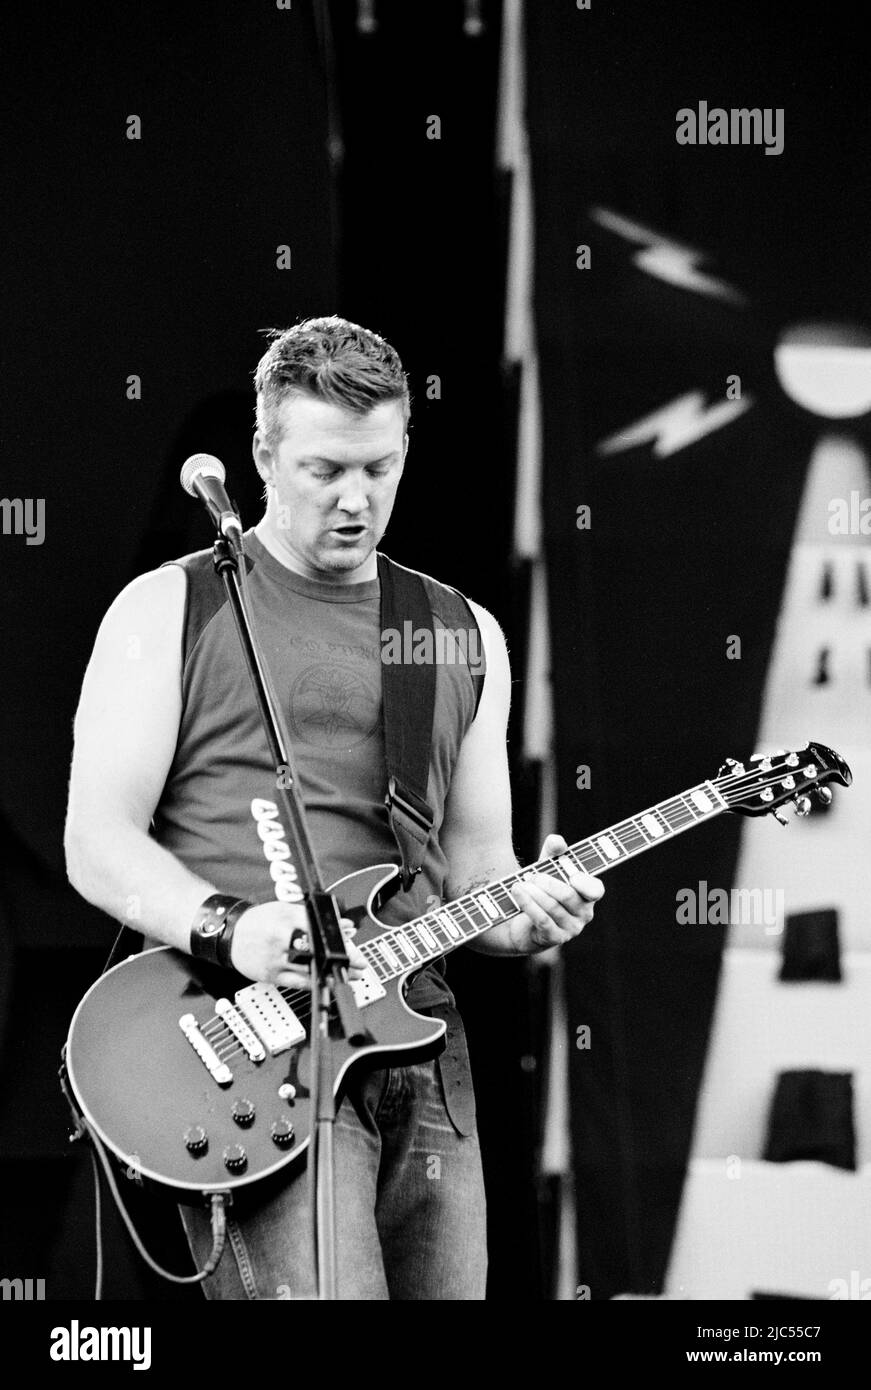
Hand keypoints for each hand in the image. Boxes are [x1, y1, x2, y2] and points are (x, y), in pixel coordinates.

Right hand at [228, 901, 367, 988]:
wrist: (229, 935)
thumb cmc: (259, 921)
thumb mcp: (284, 909)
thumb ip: (313, 917)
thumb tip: (342, 924)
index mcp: (285, 919)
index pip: (318, 927)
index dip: (338, 936)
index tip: (352, 940)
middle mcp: (280, 939)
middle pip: (317, 950)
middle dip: (341, 958)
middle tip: (360, 962)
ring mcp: (275, 959)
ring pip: (309, 969)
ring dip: (333, 973)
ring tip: (351, 975)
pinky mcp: (271, 976)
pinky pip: (297, 982)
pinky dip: (315, 983)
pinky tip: (327, 982)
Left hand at [508, 833, 603, 952]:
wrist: (522, 920)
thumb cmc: (542, 891)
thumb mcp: (547, 868)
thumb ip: (553, 852)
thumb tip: (557, 841)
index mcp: (588, 895)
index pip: (595, 889)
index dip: (584, 881)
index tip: (568, 870)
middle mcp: (584, 914)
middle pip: (568, 895)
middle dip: (547, 882)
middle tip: (532, 875)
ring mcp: (571, 928)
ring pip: (552, 907)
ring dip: (533, 893)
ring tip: (519, 884)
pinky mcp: (554, 938)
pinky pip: (541, 920)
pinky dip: (527, 904)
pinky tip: (517, 893)